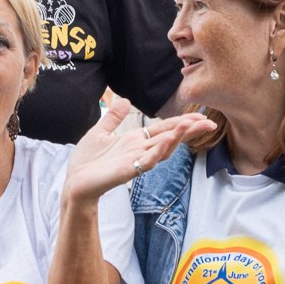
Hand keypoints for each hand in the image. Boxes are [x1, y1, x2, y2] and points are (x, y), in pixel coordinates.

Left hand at [63, 100, 214, 204]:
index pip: (163, 128)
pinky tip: (168, 140)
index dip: (181, 121)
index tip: (199, 114)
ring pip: (163, 148)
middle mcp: (140, 150)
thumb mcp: (99, 133)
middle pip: (170, 137)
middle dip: (189, 130)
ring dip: (177, 136)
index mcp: (135, 140)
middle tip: (209, 122)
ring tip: (192, 124)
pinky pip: (148, 160)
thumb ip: (113, 118)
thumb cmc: (86, 162)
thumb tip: (124, 100)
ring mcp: (136, 160)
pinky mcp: (129, 170)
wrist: (75, 183)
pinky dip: (159, 150)